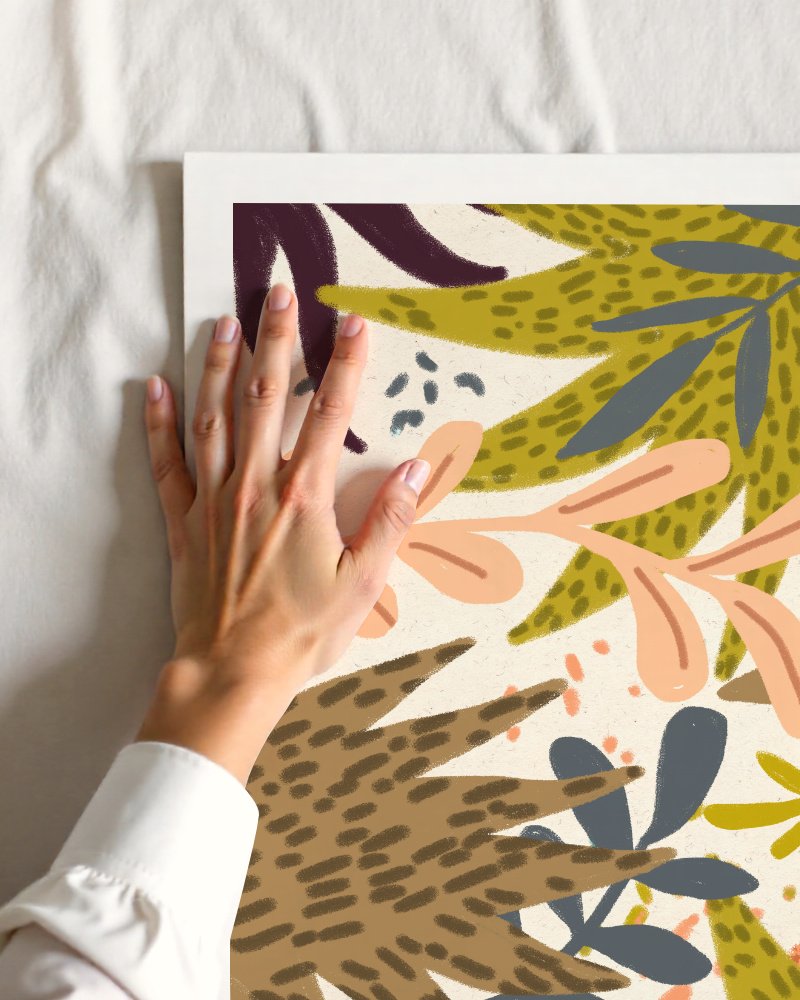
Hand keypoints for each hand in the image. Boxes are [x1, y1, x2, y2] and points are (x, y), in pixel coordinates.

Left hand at [137, 284, 429, 780]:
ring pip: (216, 416)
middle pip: (268, 397)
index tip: (354, 323)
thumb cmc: (301, 633)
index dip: (345, 364)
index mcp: (304, 496)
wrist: (233, 672)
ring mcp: (215, 499)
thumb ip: (392, 520)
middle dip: (277, 340)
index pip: (330, 414)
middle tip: (278, 291)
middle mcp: (257, 485)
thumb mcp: (364, 583)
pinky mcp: (184, 522)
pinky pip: (168, 462)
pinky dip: (159, 422)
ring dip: (222, 365)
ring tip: (225, 321)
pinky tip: (155, 386)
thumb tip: (418, 467)